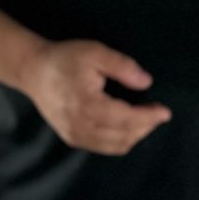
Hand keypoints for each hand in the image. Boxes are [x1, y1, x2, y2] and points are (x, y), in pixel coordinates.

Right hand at [17, 41, 170, 154]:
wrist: (33, 70)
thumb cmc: (65, 59)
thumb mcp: (95, 52)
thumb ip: (122, 66)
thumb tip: (146, 82)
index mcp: (87, 104)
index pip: (126, 119)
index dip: (148, 117)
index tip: (165, 112)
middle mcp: (80, 126)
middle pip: (123, 136)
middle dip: (145, 127)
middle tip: (156, 113)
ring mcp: (75, 135)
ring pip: (114, 146)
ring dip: (134, 136)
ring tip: (144, 120)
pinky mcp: (71, 138)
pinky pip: (103, 147)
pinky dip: (120, 140)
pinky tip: (126, 127)